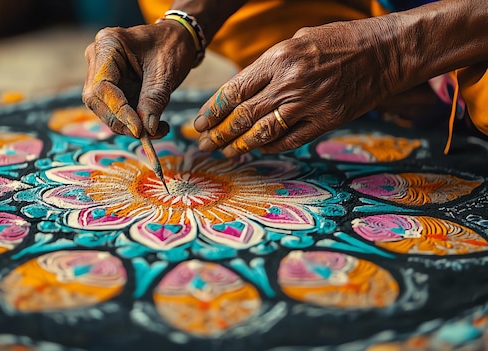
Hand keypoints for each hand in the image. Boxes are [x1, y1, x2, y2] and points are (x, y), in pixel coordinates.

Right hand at [83, 22, 197, 138]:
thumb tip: (146, 130)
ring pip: (105, 109)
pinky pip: (116, 110)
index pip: (102, 85)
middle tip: (148, 134)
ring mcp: (102, 73)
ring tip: (157, 130)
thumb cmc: (172, 46)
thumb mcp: (165, 72)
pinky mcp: (112, 87)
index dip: (118, 111)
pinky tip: (154, 127)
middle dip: (121, 122)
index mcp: (108, 44)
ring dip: (128, 126)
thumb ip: (154, 100)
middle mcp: (98, 58)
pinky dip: (133, 122)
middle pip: (97, 100)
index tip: (139, 129)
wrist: (179, 39)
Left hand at [194, 17, 401, 155]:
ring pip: (263, 133)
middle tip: (203, 145)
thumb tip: (244, 90)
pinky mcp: (327, 121)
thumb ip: (270, 66)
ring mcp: (309, 105)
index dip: (213, 110)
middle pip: (244, 116)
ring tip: (224, 154)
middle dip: (219, 134)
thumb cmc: (339, 41)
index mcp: (279, 59)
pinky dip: (271, 148)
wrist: (385, 52)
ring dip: (239, 146)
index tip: (200, 123)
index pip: (235, 91)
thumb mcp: (298, 41)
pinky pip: (291, 140)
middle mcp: (290, 84)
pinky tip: (257, 151)